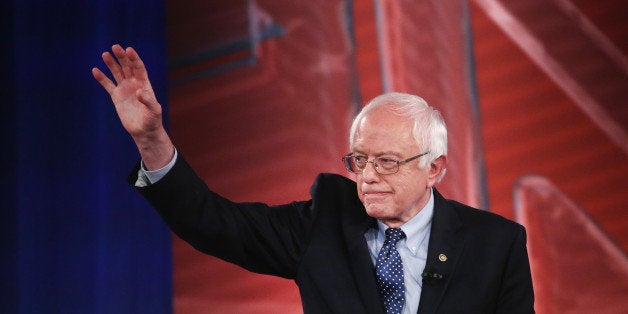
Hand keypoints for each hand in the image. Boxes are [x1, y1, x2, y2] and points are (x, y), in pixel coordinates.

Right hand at [92, 44, 173, 168]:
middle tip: (115, 47)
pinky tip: (95, 70)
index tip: (128, 49)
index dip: (134, 58)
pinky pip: (108, 85)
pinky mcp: (116, 97)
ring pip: (117, 72)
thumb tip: (139, 92)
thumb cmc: (152, 120)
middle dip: (122, 57)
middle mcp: (134, 84)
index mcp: (144, 84)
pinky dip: (102, 78)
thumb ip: (148, 101)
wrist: (144, 131)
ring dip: (111, 63)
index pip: (139, 68)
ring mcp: (125, 89)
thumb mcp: (154, 111)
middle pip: (127, 66)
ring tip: (105, 54)